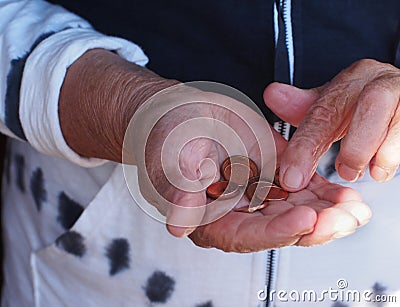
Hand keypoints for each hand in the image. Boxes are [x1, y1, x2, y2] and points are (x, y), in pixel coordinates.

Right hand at [59, 50, 369, 251]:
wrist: (182, 111)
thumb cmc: (170, 131)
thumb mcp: (173, 155)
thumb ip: (181, 191)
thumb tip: (177, 227)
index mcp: (209, 219)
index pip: (246, 234)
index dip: (276, 230)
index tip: (306, 220)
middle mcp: (237, 215)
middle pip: (279, 229)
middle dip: (315, 226)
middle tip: (345, 217)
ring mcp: (257, 197)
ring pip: (296, 212)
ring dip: (327, 212)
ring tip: (355, 208)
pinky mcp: (273, 177)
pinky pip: (302, 190)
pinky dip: (325, 192)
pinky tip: (347, 193)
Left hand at [264, 59, 399, 190]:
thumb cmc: (359, 106)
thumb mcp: (329, 107)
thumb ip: (301, 107)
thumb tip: (271, 94)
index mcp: (351, 80)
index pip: (323, 111)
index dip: (305, 147)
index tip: (292, 178)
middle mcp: (380, 80)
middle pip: (371, 103)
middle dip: (354, 145)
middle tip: (345, 173)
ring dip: (381, 150)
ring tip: (370, 173)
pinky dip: (397, 153)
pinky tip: (385, 168)